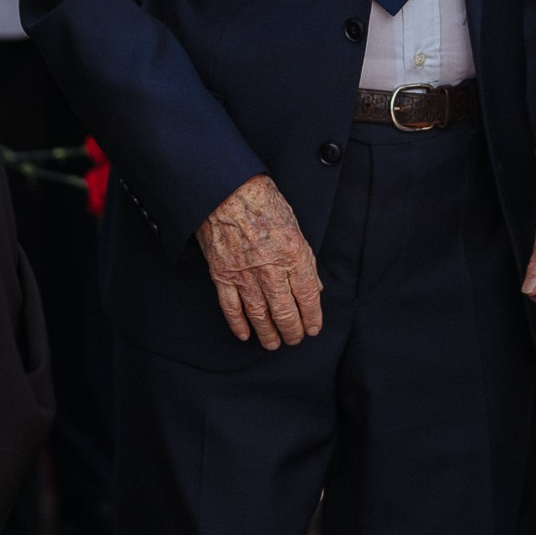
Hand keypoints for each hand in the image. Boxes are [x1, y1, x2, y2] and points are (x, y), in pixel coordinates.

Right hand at [196, 174, 325, 348]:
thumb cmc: (263, 202)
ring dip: (268, 334)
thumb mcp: (295, 226)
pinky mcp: (222, 275)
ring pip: (259, 315)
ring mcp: (244, 274)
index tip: (313, 328)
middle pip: (285, 313)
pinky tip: (245, 334)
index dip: (312, 318)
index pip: (307, 298)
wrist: (226, 191)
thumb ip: (305, 259)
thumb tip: (313, 286)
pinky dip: (238, 324)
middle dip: (292, 331)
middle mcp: (270, 269)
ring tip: (274, 343)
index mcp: (293, 255)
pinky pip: (231, 308)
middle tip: (295, 339)